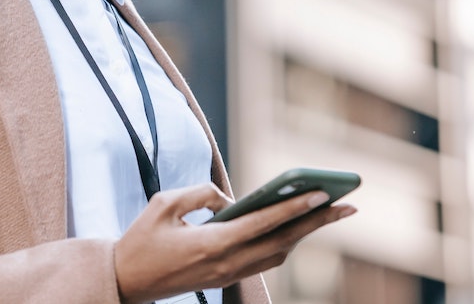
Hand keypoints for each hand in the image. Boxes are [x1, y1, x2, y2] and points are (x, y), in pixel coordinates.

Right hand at [113, 183, 355, 303]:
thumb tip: (228, 199)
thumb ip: (200, 193)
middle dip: (317, 223)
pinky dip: (284, 243)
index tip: (321, 194)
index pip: (263, 224)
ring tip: (329, 214)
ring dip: (304, 234)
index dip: (294, 208)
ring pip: (278, 254)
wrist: (126, 280)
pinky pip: (264, 261)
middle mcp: (226, 263)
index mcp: (212, 243)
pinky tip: (295, 228)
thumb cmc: (141, 239)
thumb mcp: (163, 204)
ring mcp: (227, 274)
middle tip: (348, 205)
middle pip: (283, 242)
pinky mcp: (224, 278)